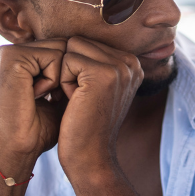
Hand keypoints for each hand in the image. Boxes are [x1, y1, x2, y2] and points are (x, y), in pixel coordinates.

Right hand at [0, 39, 66, 176]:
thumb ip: (70, 74)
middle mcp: (14, 51)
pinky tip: (35, 95)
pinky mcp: (11, 58)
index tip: (54, 97)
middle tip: (48, 97)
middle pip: (65, 45)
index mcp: (22, 57)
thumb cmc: (40, 129)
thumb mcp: (60, 95)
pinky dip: (53, 79)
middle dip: (67, 74)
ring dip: (61, 77)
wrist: (19, 147)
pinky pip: (53, 57)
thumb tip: (99, 58)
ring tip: (41, 96)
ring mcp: (10, 52)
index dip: (71, 75)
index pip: (65, 49)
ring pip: (62, 49)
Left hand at [55, 36, 143, 174]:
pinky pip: (66, 60)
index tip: (86, 95)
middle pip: (79, 42)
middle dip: (69, 69)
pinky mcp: (103, 73)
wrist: (90, 157)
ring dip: (65, 74)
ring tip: (78, 99)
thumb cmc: (85, 124)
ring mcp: (119, 67)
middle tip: (80, 98)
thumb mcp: (96, 88)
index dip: (76, 68)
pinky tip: (75, 102)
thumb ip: (94, 61)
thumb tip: (73, 38)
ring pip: (71, 48)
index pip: (87, 42)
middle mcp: (131, 62)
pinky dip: (62, 82)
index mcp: (132, 63)